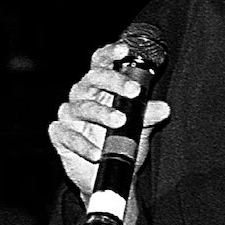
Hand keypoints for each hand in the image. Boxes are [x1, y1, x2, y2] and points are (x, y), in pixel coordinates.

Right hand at [47, 40, 170, 197]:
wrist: (105, 175)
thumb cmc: (120, 142)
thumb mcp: (139, 129)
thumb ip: (147, 116)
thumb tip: (164, 108)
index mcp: (100, 87)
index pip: (102, 62)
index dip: (111, 53)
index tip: (124, 49)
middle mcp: (83, 95)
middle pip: (93, 79)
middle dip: (114, 82)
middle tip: (133, 91)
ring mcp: (69, 114)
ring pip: (82, 107)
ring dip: (102, 114)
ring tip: (120, 122)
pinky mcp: (59, 134)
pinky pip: (70, 136)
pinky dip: (84, 144)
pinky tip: (98, 152)